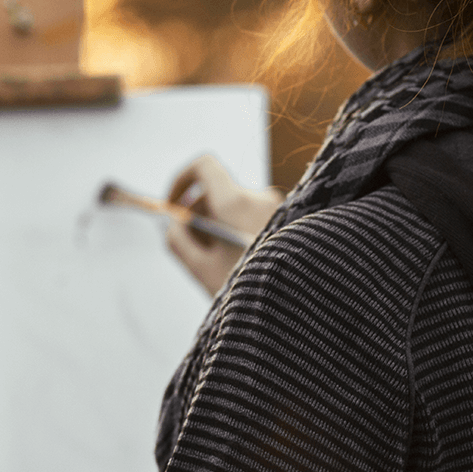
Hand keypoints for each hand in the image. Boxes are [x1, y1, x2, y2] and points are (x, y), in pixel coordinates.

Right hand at [165, 155, 282, 294]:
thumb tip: (173, 223)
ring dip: (218, 227)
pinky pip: (253, 217)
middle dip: (197, 214)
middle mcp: (259, 197)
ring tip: (217, 261)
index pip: (204, 166)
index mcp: (236, 203)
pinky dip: (237, 231)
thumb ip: (177, 240)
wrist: (300, 305)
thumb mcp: (202, 269)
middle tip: (191, 246)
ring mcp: (276, 209)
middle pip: (218, 191)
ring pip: (235, 207)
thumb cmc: (251, 291)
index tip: (173, 205)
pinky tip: (238, 262)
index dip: (182, 180)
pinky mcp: (287, 222)